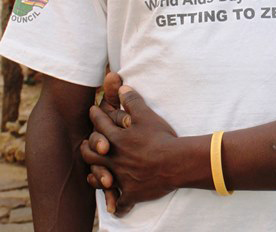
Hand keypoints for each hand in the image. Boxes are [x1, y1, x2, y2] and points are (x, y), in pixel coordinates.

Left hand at [81, 86, 178, 214]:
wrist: (173, 162)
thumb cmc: (160, 137)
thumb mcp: (146, 114)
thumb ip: (132, 100)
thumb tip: (122, 86)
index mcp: (116, 139)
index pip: (100, 124)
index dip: (95, 116)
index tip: (92, 110)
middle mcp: (113, 159)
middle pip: (91, 153)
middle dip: (87, 146)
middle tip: (86, 142)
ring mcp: (120, 177)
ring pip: (100, 177)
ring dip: (95, 174)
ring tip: (93, 172)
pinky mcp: (131, 192)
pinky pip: (120, 201)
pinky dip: (116, 203)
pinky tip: (114, 204)